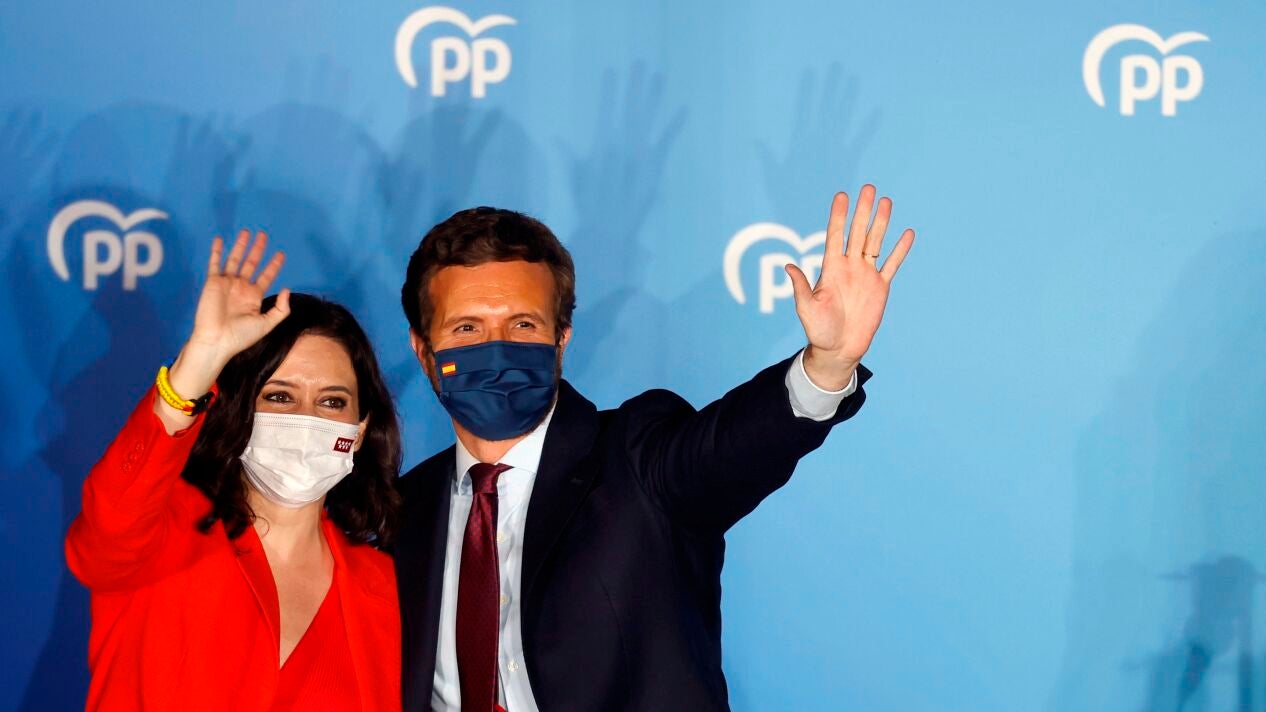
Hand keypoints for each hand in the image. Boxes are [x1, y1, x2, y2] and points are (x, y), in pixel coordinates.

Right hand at [155, 230, 288, 430]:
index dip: (274, 265)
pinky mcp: (213, 282)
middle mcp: (241, 287)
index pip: (266, 276)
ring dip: (240, 245)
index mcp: (253, 297)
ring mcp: (227, 283)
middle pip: (251, 263)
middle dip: (258, 249)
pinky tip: (220, 239)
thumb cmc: (241, 336)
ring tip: (247, 232)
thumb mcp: (267, 324)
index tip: (281, 254)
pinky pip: (215, 263)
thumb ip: (280, 309)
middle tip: (264, 235)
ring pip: (235, 259)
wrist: (217, 340)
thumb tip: (287, 289)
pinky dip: (217, 251)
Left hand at [787, 185, 913, 389]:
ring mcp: (866, 275)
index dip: (839, 216)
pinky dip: (900, 250)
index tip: (842, 195)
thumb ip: (801, 287)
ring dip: (881, 223)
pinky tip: (907, 233)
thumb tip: (789, 266)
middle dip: (863, 211)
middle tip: (869, 188)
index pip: (836, 235)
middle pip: (857, 233)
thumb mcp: (807, 308)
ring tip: (886, 201)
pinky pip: (892, 264)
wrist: (838, 349)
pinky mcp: (880, 287)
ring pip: (875, 243)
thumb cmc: (819, 330)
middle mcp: (849, 267)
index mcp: (831, 268)